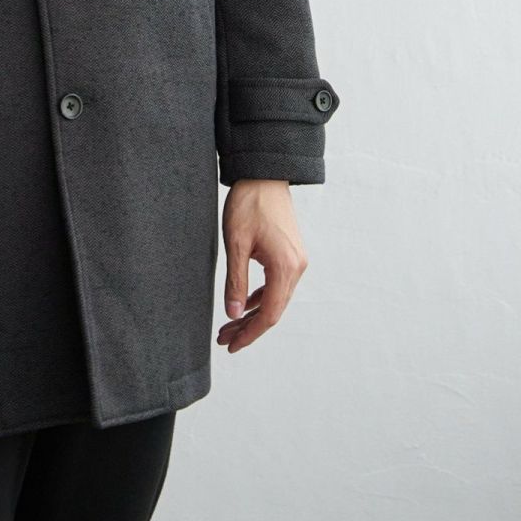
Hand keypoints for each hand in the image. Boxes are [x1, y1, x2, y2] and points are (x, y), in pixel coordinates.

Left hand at [216, 179, 307, 353]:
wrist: (264, 175)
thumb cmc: (249, 204)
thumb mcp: (236, 243)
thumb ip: (236, 281)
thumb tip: (234, 315)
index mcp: (285, 267)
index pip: (268, 314)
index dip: (250, 334)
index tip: (231, 345)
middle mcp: (297, 268)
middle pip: (273, 310)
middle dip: (248, 327)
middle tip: (223, 339)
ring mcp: (296, 261)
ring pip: (276, 299)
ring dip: (253, 314)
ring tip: (229, 326)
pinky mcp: (291, 255)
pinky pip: (277, 285)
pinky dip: (261, 297)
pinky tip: (244, 304)